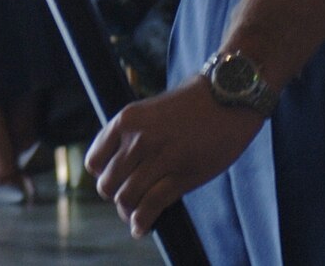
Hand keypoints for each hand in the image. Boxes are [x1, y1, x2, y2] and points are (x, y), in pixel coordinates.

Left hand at [86, 77, 262, 238]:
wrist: (229, 97)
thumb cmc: (194, 102)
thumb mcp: (153, 108)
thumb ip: (136, 133)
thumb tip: (126, 163)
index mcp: (126, 120)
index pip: (95, 160)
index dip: (102, 175)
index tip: (114, 180)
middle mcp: (138, 139)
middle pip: (108, 184)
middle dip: (115, 196)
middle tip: (128, 199)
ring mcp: (159, 158)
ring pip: (127, 198)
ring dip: (128, 211)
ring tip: (135, 216)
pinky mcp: (182, 175)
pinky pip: (151, 205)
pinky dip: (142, 222)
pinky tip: (141, 228)